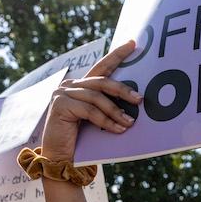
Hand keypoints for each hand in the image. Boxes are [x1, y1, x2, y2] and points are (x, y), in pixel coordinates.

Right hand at [41, 40, 141, 161]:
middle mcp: (69, 85)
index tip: (133, 43)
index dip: (117, 55)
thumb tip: (135, 100)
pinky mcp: (61, 105)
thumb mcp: (98, 118)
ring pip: (97, 97)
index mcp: (80, 85)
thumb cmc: (82, 140)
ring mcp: (62, 93)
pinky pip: (90, 111)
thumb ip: (107, 105)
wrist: (61, 158)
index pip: (102, 66)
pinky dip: (106, 120)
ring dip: (116, 111)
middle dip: (123, 90)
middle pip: (102, 81)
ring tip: (130, 123)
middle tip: (140, 100)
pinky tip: (117, 129)